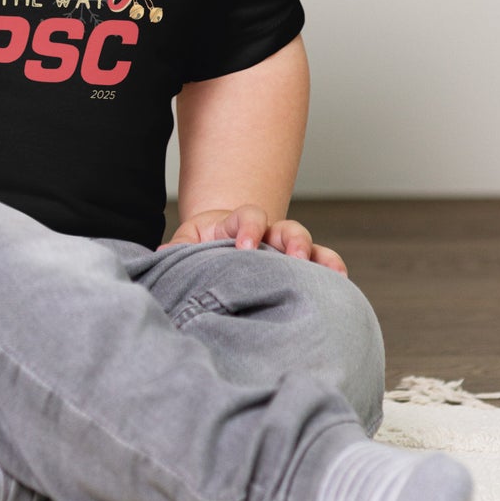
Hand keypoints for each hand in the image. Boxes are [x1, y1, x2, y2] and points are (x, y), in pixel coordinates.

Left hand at [162, 205, 347, 274]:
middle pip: (286, 227)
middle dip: (291, 240)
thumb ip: (177, 249)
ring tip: (328, 273)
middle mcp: (267, 233)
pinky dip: (332, 269)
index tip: (244, 248)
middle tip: (291, 256)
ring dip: (316, 256)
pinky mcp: (298, 264)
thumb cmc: (202, 247)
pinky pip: (321, 262)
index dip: (249, 228)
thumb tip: (159, 258)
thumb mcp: (187, 244)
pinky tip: (340, 284)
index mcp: (237, 224)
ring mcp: (284, 248)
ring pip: (307, 244)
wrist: (218, 245)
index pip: (248, 216)